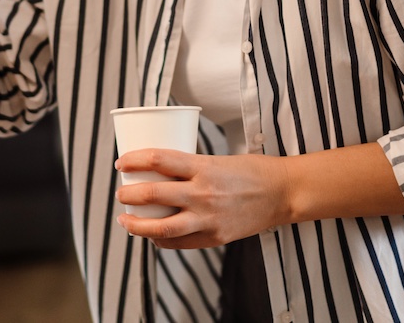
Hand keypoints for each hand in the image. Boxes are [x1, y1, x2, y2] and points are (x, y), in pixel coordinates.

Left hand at [114, 149, 290, 249]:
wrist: (282, 193)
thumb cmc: (251, 170)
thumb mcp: (218, 160)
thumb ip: (191, 168)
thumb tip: (159, 172)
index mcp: (204, 167)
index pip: (158, 159)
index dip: (134, 159)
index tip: (120, 162)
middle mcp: (203, 193)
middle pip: (153, 194)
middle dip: (129, 194)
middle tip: (120, 193)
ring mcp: (208, 218)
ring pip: (160, 227)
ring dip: (136, 225)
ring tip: (124, 221)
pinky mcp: (214, 237)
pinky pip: (179, 242)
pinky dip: (160, 239)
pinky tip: (152, 236)